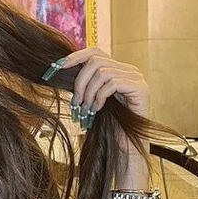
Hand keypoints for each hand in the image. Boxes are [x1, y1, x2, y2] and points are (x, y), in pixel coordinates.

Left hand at [58, 47, 150, 189]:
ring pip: (102, 72)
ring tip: (87, 109)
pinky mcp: (140, 88)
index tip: (57, 67)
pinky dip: (100, 96)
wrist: (127, 146)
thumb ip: (84, 84)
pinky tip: (98, 109)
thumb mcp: (92, 99)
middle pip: (96, 60)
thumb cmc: (109, 124)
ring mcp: (136, 78)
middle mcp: (129, 70)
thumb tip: (60, 70)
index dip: (75, 57)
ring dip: (89, 92)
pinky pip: (112, 83)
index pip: (95, 52)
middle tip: (76, 102)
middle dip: (80, 81)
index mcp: (118, 69)